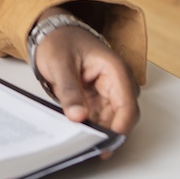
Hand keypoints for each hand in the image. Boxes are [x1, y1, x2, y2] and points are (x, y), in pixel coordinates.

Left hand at [33, 23, 140, 140]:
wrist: (52, 32)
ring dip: (100, 131)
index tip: (106, 143)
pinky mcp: (99, 98)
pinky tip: (81, 132)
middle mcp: (118, 81)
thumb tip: (79, 116)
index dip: (120, 127)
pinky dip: (93, 125)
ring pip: (112, 119)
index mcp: (115, 69)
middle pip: (123, 115)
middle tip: (91, 146)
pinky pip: (101, 117)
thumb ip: (69, 90)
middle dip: (109, 132)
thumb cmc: (59, 40)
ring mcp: (109, 91)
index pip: (127, 104)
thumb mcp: (60, 63)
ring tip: (82, 140)